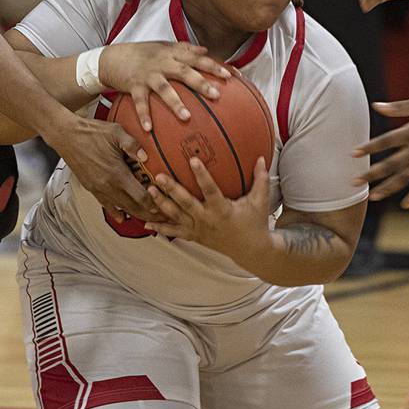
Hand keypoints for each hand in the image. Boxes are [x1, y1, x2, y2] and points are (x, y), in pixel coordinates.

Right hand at [56, 116, 156, 221]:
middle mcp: (107, 186)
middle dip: (148, 214)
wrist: (66, 136)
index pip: (140, 196)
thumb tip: (146, 156)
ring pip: (120, 208)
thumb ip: (133, 144)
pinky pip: (106, 205)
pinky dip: (116, 212)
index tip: (164, 208)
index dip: (154, 204)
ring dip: (134, 215)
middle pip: (132, 207)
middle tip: (162, 218)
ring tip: (147, 220)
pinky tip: (122, 217)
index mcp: (117, 174)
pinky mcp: (91, 188)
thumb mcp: (116, 132)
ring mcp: (98, 189)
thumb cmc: (92, 132)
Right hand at [98, 42, 229, 131]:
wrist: (112, 58)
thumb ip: (185, 48)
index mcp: (172, 54)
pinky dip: (144, 115)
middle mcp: (162, 62)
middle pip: (184, 72)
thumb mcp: (164, 46)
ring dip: (175, 103)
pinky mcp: (134, 86)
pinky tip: (149, 130)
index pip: (197, 58)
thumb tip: (206, 51)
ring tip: (187, 117)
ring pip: (164, 88)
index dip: (214, 66)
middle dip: (201, 82)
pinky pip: (140, 102)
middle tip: (216, 95)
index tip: (231, 76)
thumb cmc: (142, 54)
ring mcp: (148, 75)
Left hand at [145, 157, 272, 265]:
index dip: (201, 175)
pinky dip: (160, 228)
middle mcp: (207, 220)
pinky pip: (174, 233)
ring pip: (176, 216)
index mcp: (222, 210)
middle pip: (186, 203)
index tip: (193, 160)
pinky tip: (146, 223)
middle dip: (171, 190)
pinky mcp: (194, 236)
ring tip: (150, 190)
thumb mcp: (260, 201)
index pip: (210, 190)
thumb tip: (263, 157)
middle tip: (158, 176)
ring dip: (161, 204)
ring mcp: (198, 229)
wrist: (250, 251)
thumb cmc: (255, 222)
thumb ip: (260, 179)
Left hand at [353, 97, 408, 207]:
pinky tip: (405, 204)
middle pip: (390, 164)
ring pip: (405, 178)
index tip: (354, 154)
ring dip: (388, 188)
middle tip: (354, 182)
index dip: (369, 147)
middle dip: (371, 174)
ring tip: (373, 196)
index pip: (385, 141)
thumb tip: (376, 106)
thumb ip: (398, 107)